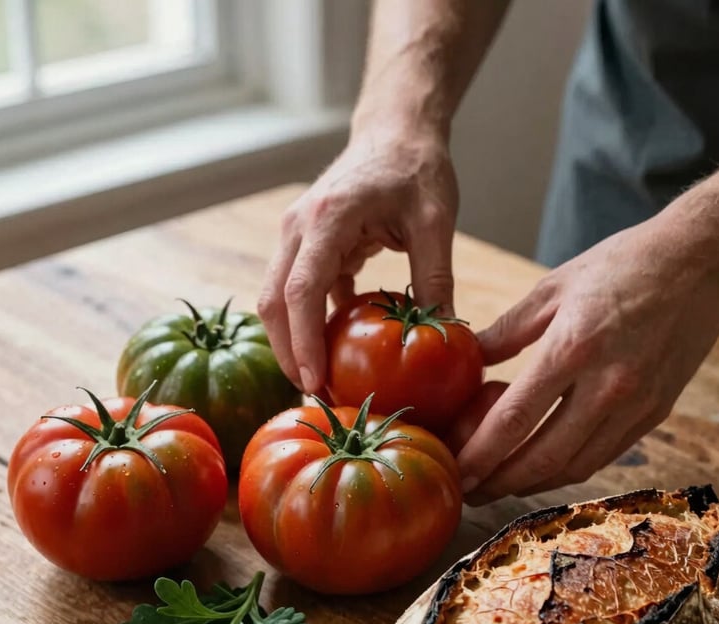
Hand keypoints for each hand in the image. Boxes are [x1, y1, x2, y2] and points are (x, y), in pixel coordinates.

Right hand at [257, 126, 458, 392]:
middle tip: (315, 396)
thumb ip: (435, 279)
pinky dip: (309, 325)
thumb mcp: (435, 222)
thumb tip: (444, 337)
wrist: (396, 131)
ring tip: (320, 384)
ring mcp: (296, 236)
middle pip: (274, 302)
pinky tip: (333, 354)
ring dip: (293, 343)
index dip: (303, 342)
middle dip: (288, 353)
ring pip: (277, 300)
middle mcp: (298, 227)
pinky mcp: (305, 246)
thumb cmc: (416, 168)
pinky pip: (297, 294)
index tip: (315, 382)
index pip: (301, 290)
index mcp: (327, 218)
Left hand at [455, 215, 718, 503]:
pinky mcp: (655, 413)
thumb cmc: (624, 264)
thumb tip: (469, 360)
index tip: (457, 471)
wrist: (700, 262)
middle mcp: (608, 384)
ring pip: (576, 466)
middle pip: (544, 456)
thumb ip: (507, 330)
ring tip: (499, 485)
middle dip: (500, 482)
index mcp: (574, 347)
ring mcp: (636, 404)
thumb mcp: (553, 287)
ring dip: (533, 485)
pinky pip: (604, 456)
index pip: (516, 418)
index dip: (481, 454)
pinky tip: (543, 469)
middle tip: (470, 490)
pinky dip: (569, 470)